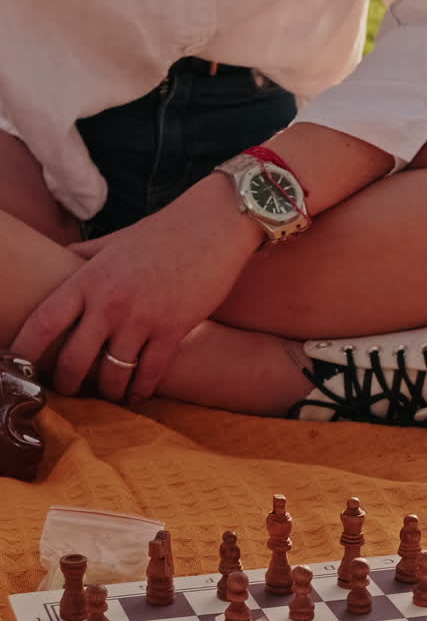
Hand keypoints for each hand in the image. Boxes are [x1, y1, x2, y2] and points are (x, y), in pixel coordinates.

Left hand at [12, 174, 259, 402]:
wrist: (213, 225)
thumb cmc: (164, 232)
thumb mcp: (116, 241)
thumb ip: (86, 256)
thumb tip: (62, 258)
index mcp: (90, 277)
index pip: (45, 320)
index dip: (25, 349)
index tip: (17, 366)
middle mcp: (110, 301)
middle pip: (74, 359)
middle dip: (66, 384)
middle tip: (67, 391)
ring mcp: (142, 318)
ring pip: (113, 374)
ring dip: (108, 392)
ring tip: (109, 395)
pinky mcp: (173, 330)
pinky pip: (149, 374)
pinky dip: (141, 391)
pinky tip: (138, 395)